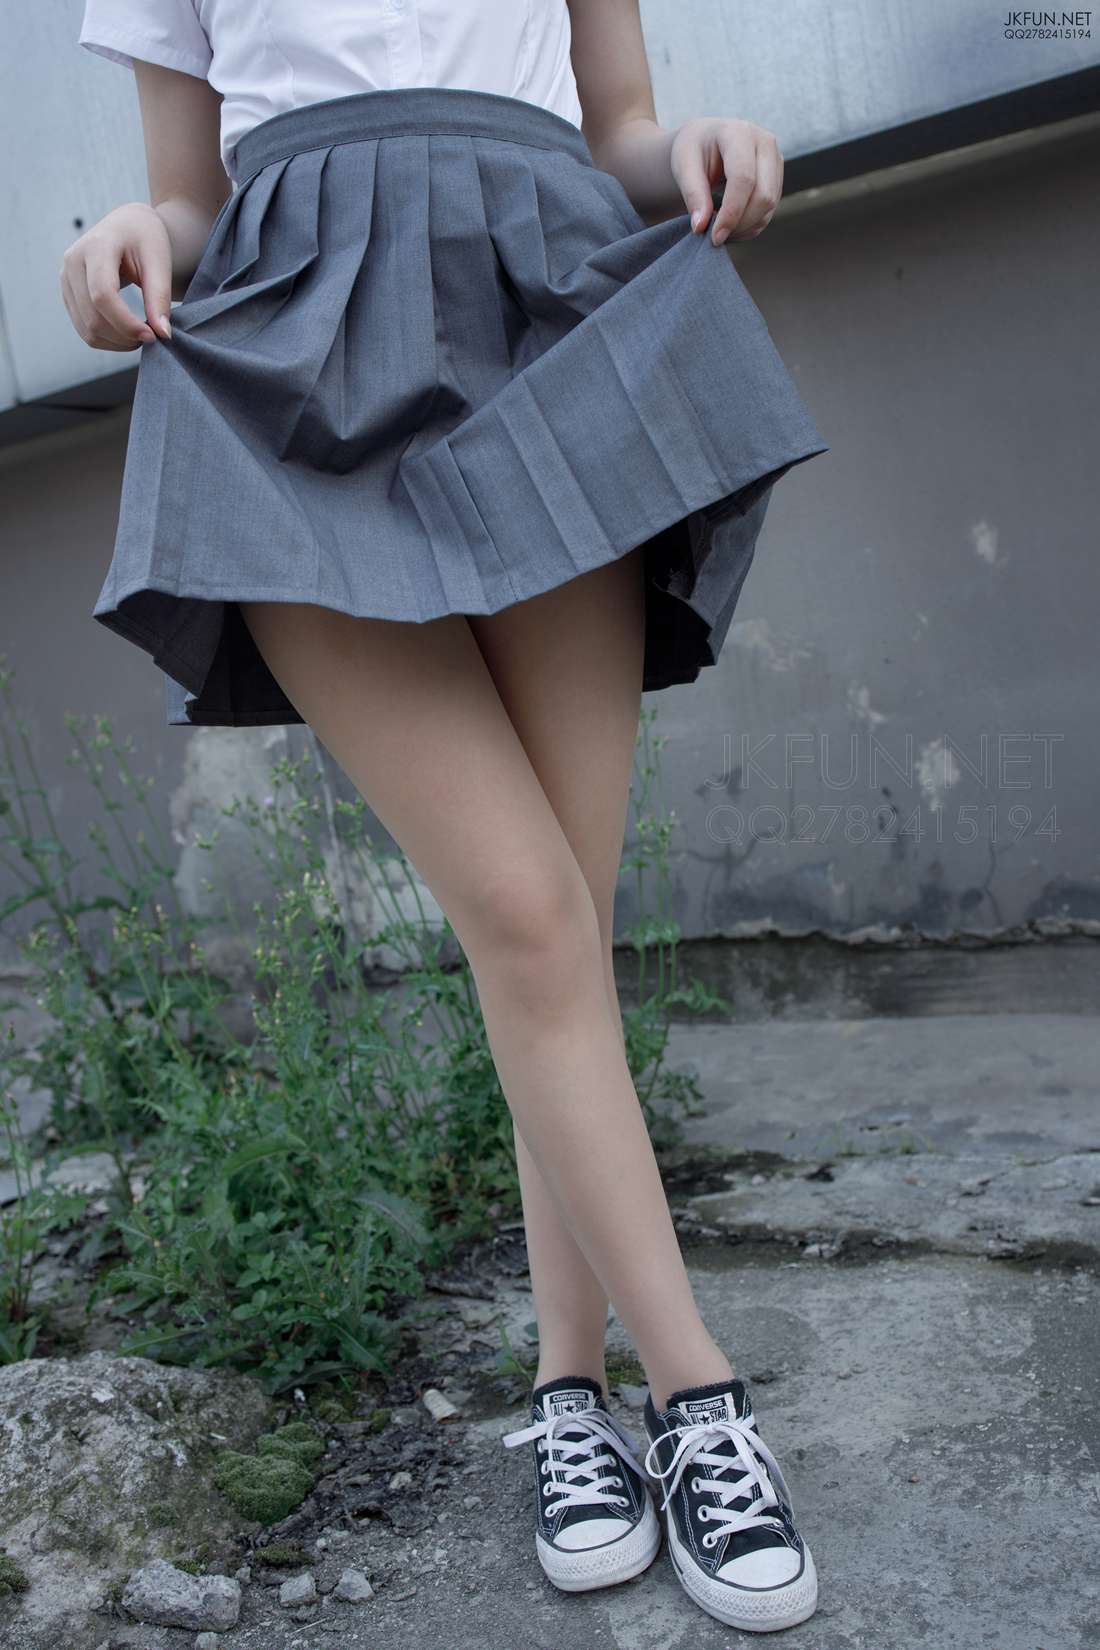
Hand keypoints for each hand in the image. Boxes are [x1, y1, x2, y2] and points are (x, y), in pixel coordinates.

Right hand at [60, 201, 174, 350]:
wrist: (127, 225)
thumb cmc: (146, 239)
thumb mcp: (159, 261)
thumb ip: (160, 297)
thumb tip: (162, 334)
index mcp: (96, 246)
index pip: (103, 295)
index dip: (127, 323)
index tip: (153, 335)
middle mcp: (72, 261)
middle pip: (93, 317)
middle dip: (124, 336)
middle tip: (152, 337)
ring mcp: (65, 278)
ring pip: (86, 329)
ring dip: (116, 343)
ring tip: (141, 335)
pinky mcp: (68, 293)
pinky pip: (83, 328)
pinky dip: (107, 340)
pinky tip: (127, 333)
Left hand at [670, 117, 783, 245]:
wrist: (705, 142)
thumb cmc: (692, 151)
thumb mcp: (683, 166)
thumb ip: (692, 195)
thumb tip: (700, 226)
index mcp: (739, 133)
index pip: (744, 179)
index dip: (731, 212)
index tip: (714, 237)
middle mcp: (764, 142)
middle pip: (763, 195)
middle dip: (740, 224)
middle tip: (715, 238)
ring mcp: (775, 160)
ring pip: (769, 206)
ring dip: (745, 227)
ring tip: (719, 230)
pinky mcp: (777, 177)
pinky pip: (769, 211)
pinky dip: (750, 226)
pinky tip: (730, 226)